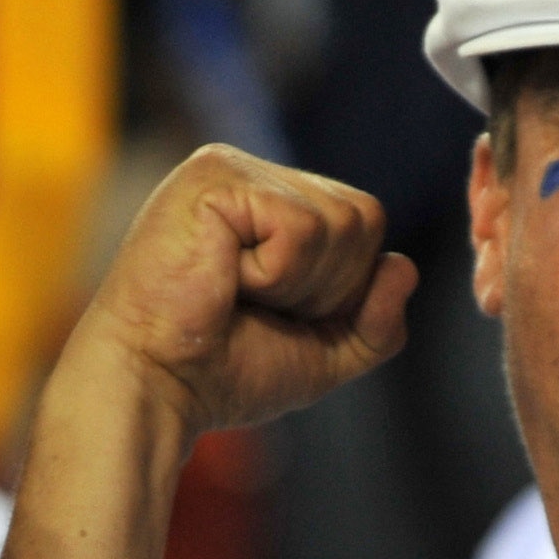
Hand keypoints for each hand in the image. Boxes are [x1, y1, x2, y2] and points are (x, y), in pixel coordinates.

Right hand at [64, 146, 414, 441]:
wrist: (155, 390)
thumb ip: (376, 321)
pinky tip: (222, 279)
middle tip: (255, 306)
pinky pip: (301, 228)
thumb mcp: (324, 353)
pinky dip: (273, 275)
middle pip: (364, 216)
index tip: (276, 315)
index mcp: (272, 203)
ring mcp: (230, 169)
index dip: (343, 288)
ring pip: (339, 220)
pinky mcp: (214, 178)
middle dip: (327, 285)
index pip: (364, 223)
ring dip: (298, 283)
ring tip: (235, 292)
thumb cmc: (221, 373)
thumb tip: (403, 267)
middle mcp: (251, 174)